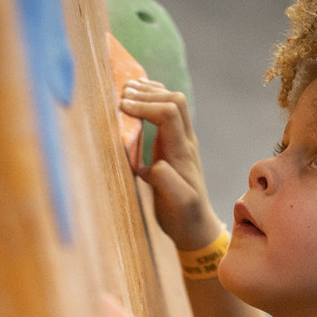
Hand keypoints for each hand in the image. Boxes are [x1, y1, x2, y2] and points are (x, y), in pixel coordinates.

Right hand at [115, 78, 220, 254]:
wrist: (195, 226)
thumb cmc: (183, 217)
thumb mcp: (176, 204)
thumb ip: (165, 183)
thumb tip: (151, 165)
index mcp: (182, 153)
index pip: (169, 113)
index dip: (145, 105)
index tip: (122, 108)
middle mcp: (185, 141)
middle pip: (175, 100)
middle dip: (148, 93)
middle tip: (121, 96)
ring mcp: (182, 141)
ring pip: (174, 102)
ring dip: (151, 92)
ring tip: (127, 90)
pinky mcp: (175, 144)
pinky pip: (169, 112)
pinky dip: (153, 100)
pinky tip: (138, 100)